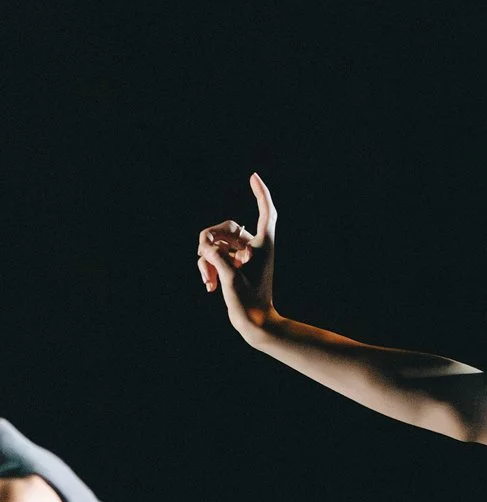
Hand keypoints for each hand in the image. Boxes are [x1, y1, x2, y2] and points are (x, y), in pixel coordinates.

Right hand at [196, 173, 276, 335]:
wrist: (254, 324)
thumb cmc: (249, 303)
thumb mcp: (230, 278)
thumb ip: (216, 256)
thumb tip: (205, 245)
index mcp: (263, 246)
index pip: (265, 213)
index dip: (260, 193)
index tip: (253, 176)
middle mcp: (253, 248)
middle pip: (225, 228)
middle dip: (210, 241)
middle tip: (206, 258)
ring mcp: (241, 257)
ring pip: (215, 244)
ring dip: (207, 260)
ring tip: (210, 281)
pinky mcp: (232, 266)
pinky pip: (213, 257)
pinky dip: (209, 268)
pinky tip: (210, 285)